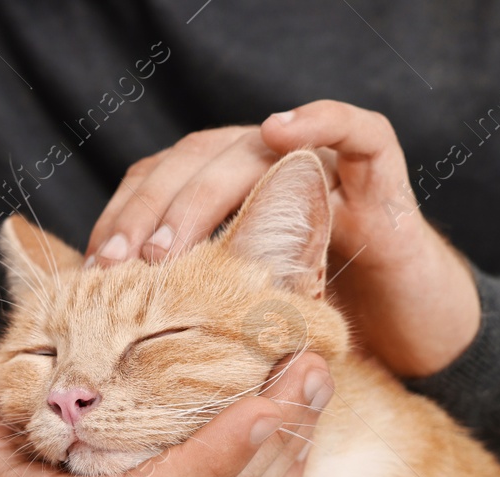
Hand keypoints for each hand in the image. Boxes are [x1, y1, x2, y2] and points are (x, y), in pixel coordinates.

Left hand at [85, 102, 479, 378]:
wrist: (405, 329)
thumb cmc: (313, 325)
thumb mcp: (233, 321)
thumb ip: (180, 310)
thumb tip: (103, 332)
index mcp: (220, 195)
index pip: (158, 184)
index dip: (123, 217)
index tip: (94, 268)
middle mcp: (262, 169)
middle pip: (192, 162)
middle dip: (150, 212)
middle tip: (119, 265)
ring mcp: (319, 168)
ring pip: (252, 149)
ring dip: (204, 190)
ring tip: (171, 242)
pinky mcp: (380, 176)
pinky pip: (356, 132)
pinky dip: (319, 121)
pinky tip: (278, 132)